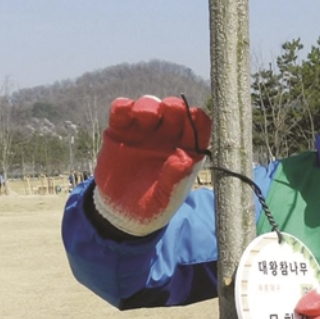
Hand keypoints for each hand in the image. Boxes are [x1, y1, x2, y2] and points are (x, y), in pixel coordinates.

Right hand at [93, 95, 210, 235]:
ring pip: (150, 107)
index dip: (198, 119)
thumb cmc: (152, 207)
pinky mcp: (120, 131)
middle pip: (176, 112)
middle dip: (174, 107)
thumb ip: (175, 180)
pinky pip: (122, 112)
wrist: (120, 213)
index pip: (199, 126)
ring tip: (147, 115)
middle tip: (170, 110)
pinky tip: (124, 111)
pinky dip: (123, 107)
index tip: (194, 116)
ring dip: (150, 105)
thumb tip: (184, 158)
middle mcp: (169, 136)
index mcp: (188, 149)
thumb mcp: (165, 199)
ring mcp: (145, 131)